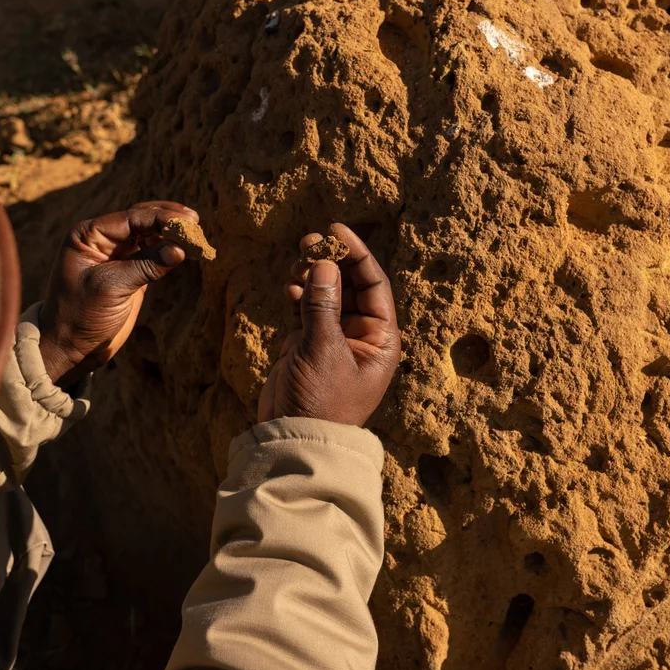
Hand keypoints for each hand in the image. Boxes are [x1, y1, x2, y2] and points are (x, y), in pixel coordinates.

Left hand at [38, 202, 198, 385]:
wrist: (71, 348)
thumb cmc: (80, 316)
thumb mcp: (112, 287)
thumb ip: (146, 266)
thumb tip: (180, 249)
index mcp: (88, 235)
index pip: (130, 218)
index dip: (160, 218)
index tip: (186, 222)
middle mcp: (101, 240)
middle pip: (140, 220)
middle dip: (167, 219)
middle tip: (194, 221)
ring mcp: (116, 256)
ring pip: (148, 235)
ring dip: (171, 234)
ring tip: (195, 234)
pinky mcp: (129, 273)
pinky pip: (152, 254)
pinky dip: (169, 251)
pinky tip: (187, 250)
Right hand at [257, 223, 400, 426]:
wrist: (294, 438)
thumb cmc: (320, 401)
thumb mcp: (323, 350)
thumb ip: (323, 305)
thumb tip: (325, 262)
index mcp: (380, 339)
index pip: (373, 284)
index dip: (356, 254)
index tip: (336, 230)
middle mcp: (361, 336)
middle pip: (350, 285)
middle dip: (332, 261)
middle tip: (309, 240)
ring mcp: (334, 340)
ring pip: (327, 295)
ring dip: (313, 275)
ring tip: (296, 260)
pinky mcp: (309, 346)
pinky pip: (308, 310)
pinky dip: (299, 295)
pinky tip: (290, 286)